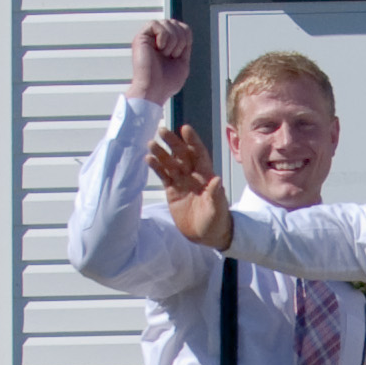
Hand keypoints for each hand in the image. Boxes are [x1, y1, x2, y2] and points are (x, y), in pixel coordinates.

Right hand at [128, 18, 190, 104]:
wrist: (154, 91)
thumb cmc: (166, 82)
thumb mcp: (182, 62)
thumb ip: (184, 45)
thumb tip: (184, 29)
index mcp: (167, 45)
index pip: (183, 28)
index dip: (186, 39)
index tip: (178, 56)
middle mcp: (156, 39)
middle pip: (176, 23)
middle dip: (180, 40)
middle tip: (171, 56)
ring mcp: (148, 38)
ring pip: (168, 22)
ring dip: (172, 41)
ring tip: (164, 54)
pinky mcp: (140, 37)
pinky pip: (156, 24)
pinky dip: (163, 37)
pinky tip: (158, 49)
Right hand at [144, 124, 233, 247]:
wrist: (206, 235)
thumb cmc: (216, 221)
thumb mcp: (217, 209)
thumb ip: (216, 195)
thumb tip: (217, 180)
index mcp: (206, 175)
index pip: (199, 154)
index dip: (192, 141)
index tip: (185, 129)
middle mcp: (193, 175)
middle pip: (182, 154)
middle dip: (173, 142)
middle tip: (162, 130)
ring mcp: (181, 182)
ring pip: (170, 163)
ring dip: (161, 153)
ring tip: (151, 143)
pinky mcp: (172, 191)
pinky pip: (163, 176)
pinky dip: (156, 167)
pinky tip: (148, 159)